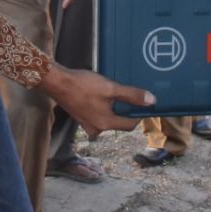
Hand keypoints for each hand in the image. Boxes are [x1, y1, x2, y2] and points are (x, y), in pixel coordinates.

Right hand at [36, 64, 154, 137]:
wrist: (58, 82)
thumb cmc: (84, 85)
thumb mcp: (110, 88)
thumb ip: (131, 95)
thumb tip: (152, 101)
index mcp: (106, 124)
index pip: (130, 124)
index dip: (139, 113)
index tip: (144, 102)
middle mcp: (97, 129)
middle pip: (119, 121)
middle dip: (125, 109)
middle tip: (129, 94)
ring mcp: (87, 125)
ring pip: (108, 118)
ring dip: (113, 107)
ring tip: (114, 92)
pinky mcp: (81, 118)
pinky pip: (97, 115)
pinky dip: (102, 107)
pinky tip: (101, 94)